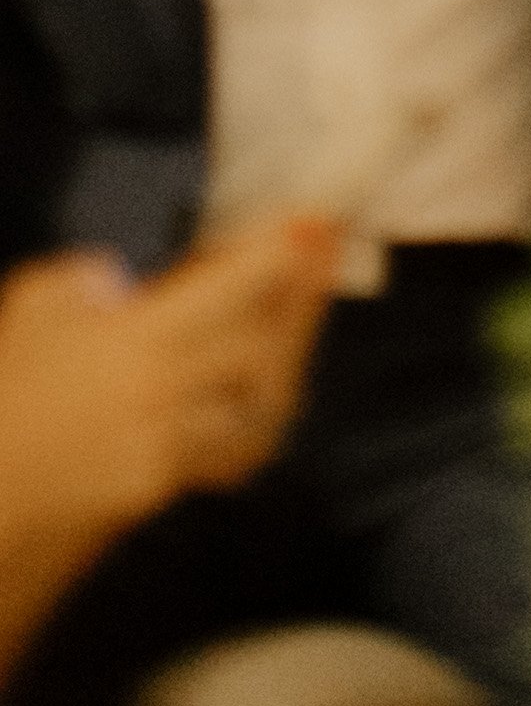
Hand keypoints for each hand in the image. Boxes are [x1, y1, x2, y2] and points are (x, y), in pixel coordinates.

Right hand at [0, 214, 341, 545]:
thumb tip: (116, 276)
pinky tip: (275, 386)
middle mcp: (169, 391)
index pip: (235, 287)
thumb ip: (81, 278)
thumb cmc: (6, 391)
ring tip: (306, 309)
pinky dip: (264, 413)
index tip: (309, 223)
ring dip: (291, 351)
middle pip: (262, 341)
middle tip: (324, 252)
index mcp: (140, 339)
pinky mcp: (168, 482)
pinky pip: (239, 446)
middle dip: (301, 295)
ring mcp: (173, 443)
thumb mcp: (32, 307)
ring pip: (262, 397)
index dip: (279, 252)